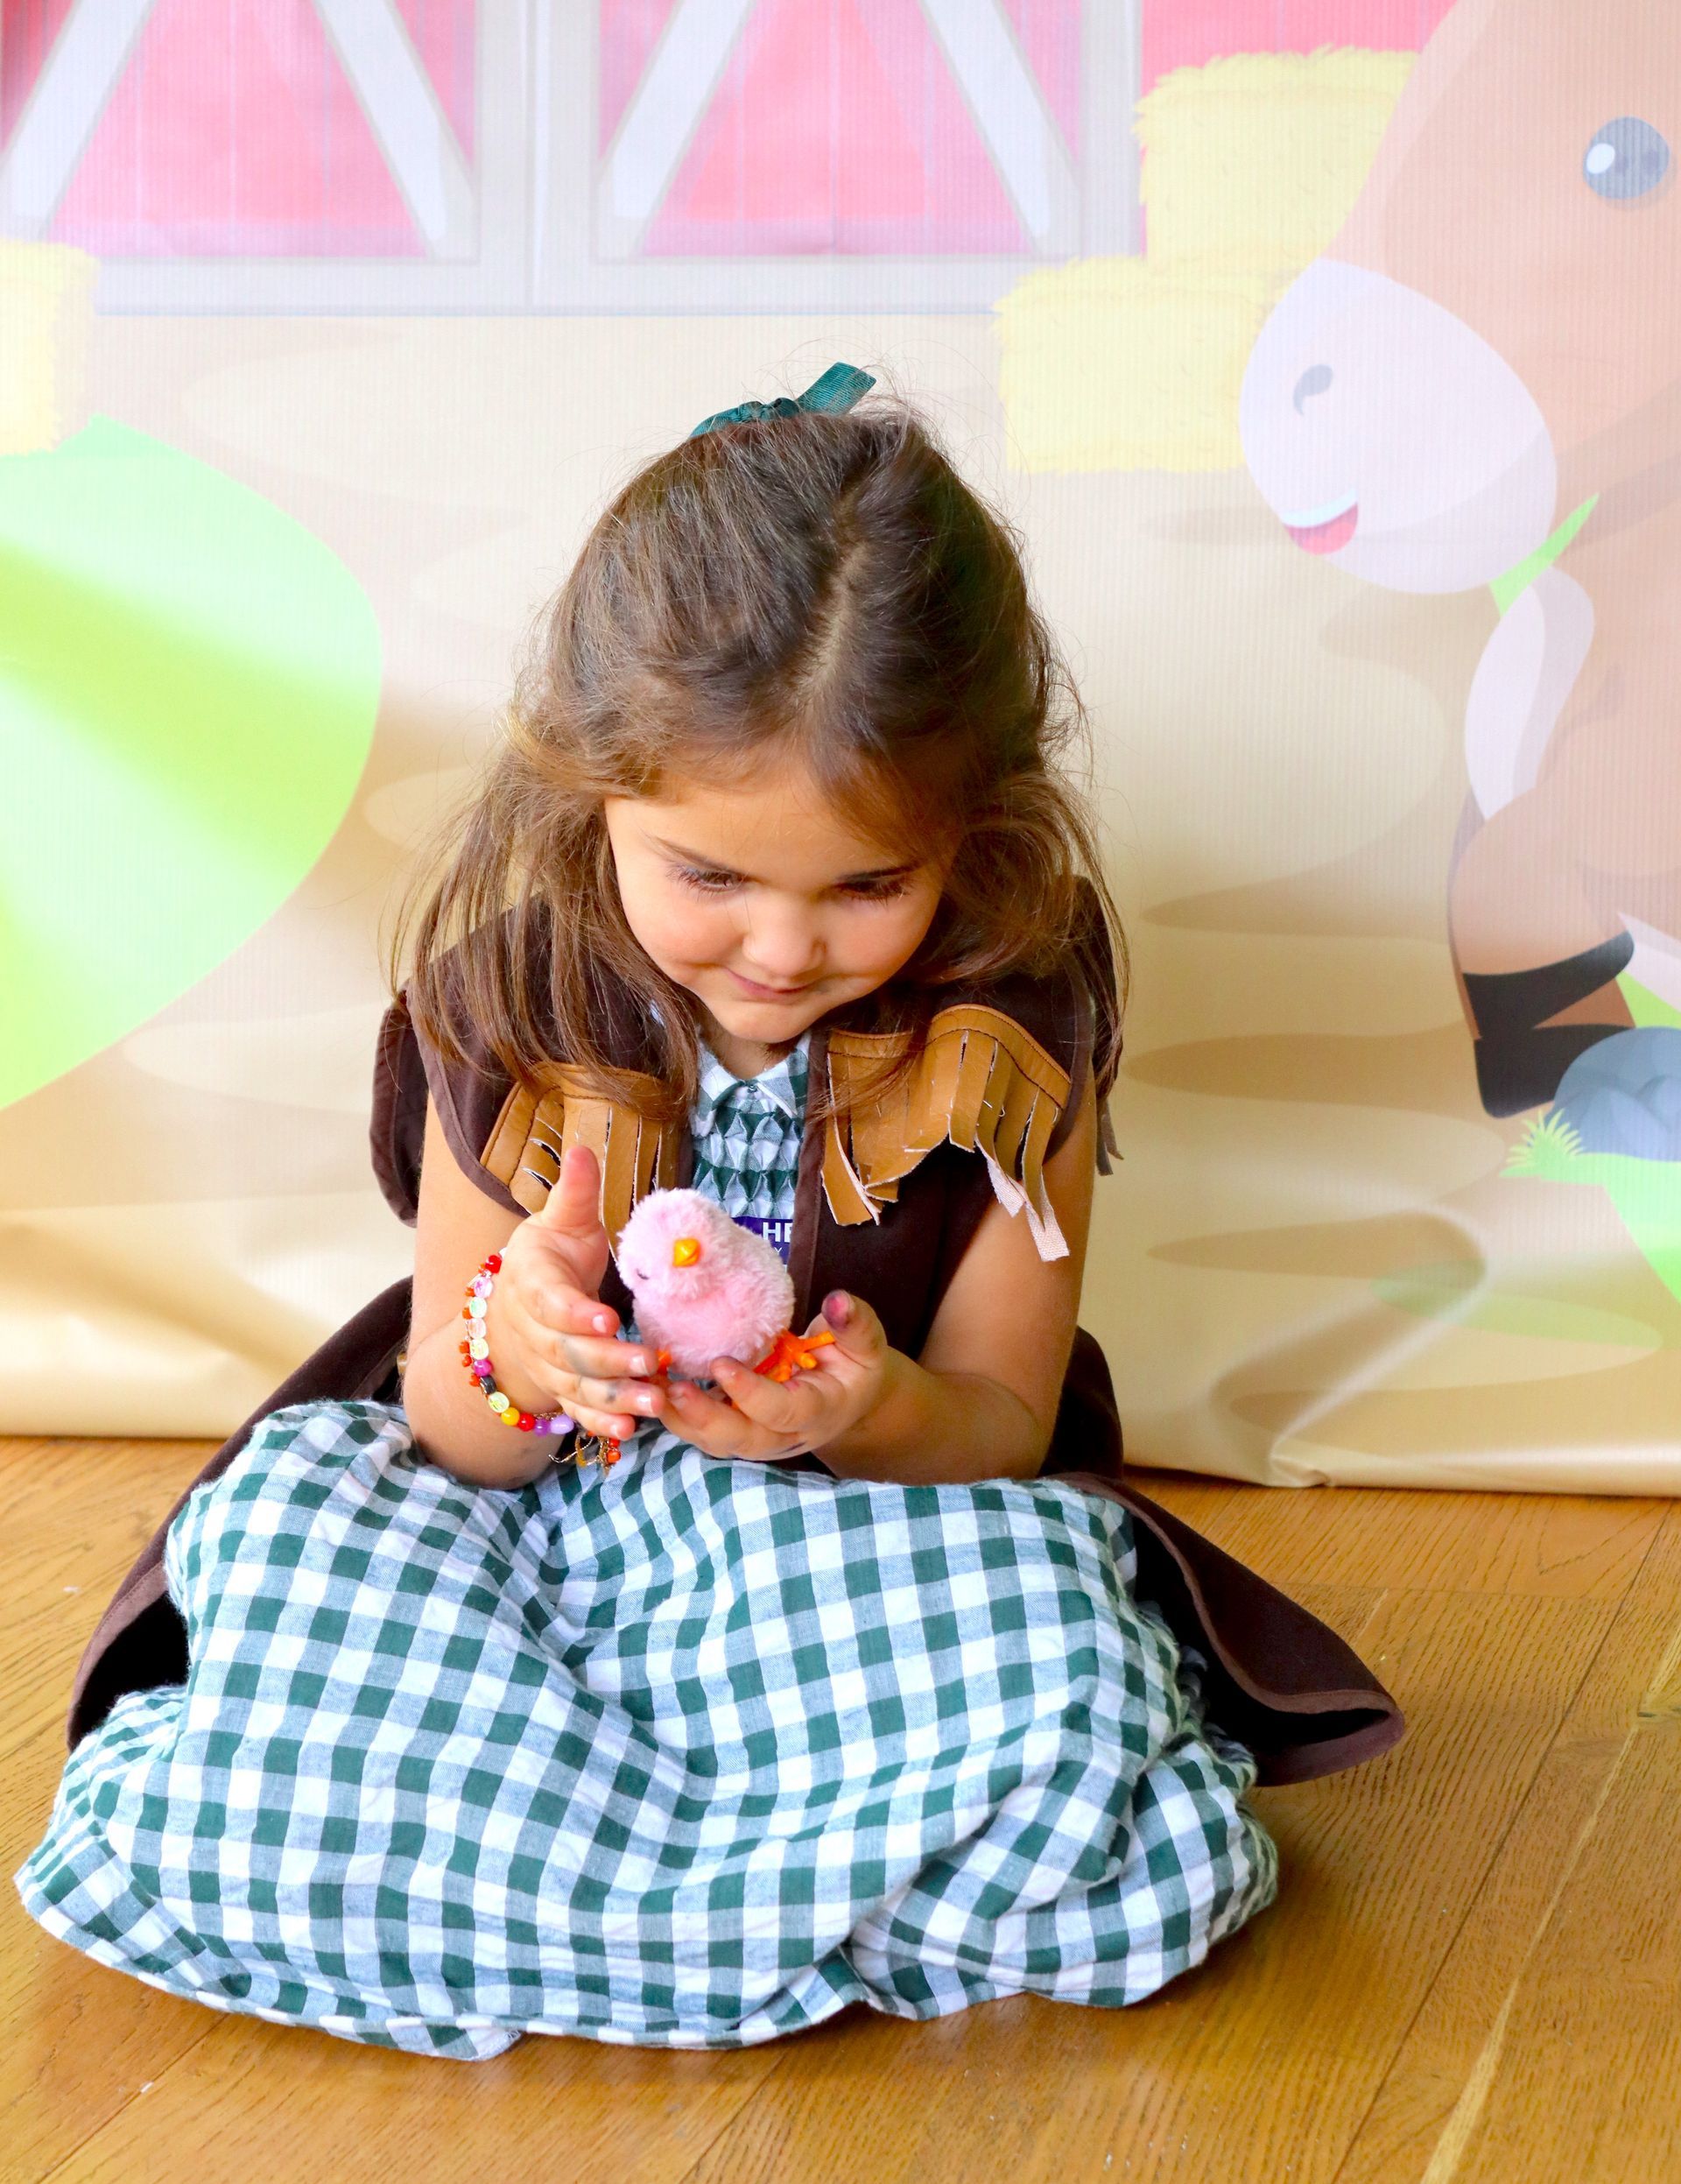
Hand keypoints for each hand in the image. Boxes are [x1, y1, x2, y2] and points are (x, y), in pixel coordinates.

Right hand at [488, 1145, 665, 1442]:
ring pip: (575, 1386)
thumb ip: (574, 1193)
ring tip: (654, 1403)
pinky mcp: (560, 1390)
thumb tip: (584, 1147)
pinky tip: (630, 1431)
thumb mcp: (559, 1221)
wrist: (515, 1306)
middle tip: (649, 1362)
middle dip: (607, 1360)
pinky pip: (577, 1410)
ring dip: (613, 1397)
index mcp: (530, 1282)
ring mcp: (545, 1365)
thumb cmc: (548, 1258)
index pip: (549, 1302)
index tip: (608, 1319)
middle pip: (566, 1352)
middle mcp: (531, 1330)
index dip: (575, 1313)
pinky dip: (600, 1423)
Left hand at [660, 1291, 893, 1463]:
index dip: (750, 1394)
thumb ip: (853, 1322)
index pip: (783, 1412)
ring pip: (716, 1442)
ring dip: (681, 1419)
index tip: (720, 1364)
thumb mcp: (867, 1341)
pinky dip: (677, 1414)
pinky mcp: (738, 1430)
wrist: (851, 1396)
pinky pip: (704, 1431)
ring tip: (649, 1387)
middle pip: (742, 1440)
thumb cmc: (856, 1364)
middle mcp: (785, 1435)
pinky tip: (652, 1385)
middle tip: (673, 1388)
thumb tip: (836, 1301)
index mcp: (818, 1411)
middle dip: (705, 1418)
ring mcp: (759, 1438)